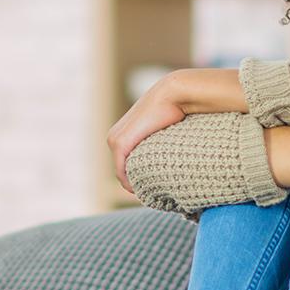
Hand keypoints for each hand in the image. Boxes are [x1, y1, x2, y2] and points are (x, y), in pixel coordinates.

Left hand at [107, 72, 186, 192]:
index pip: (126, 167)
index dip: (139, 180)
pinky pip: (121, 173)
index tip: (156, 190)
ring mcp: (114, 140)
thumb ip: (162, 143)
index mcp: (123, 135)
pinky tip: (145, 192)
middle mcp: (114, 138)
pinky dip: (131, 185)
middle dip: (137, 185)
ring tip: (153, 195)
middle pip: (124, 173)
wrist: (174, 93)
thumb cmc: (176, 111)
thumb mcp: (165, 133)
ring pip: (122, 175)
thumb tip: (173, 160)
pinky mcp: (119, 143)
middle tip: (156, 196)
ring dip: (135, 186)